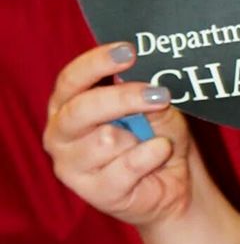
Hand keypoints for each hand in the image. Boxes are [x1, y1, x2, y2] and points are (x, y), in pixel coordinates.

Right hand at [44, 42, 194, 225]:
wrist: (175, 184)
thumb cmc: (157, 137)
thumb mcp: (158, 109)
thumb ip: (145, 94)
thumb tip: (143, 79)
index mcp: (67, 105)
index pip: (71, 79)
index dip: (97, 63)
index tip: (128, 51)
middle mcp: (60, 133)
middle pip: (82, 108)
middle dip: (123, 98)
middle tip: (158, 94)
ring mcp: (71, 165)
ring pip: (106, 139)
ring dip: (140, 137)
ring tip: (152, 140)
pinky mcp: (92, 192)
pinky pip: (127, 166)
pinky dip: (151, 155)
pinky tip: (160, 152)